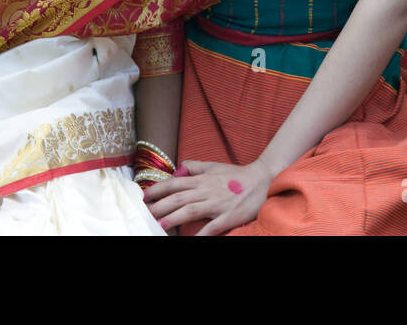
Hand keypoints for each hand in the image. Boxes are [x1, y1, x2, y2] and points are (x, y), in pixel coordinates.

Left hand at [142, 160, 273, 234]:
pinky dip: (201, 233)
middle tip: (145, 213)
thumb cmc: (237, 175)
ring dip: (174, 217)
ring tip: (160, 224)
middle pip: (179, 198)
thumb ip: (196, 167)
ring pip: (191, 210)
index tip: (144, 196)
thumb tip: (180, 167)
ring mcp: (217, 204)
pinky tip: (191, 239)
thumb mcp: (215, 166)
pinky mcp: (228, 215)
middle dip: (160, 206)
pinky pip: (212, 226)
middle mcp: (207, 190)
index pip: (175, 184)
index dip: (158, 190)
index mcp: (202, 179)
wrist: (262, 179)